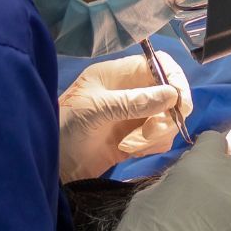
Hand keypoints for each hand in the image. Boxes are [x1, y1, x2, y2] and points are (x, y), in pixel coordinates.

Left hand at [57, 53, 192, 181]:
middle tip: (161, 127)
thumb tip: (172, 95)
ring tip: (134, 145)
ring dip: (159, 132)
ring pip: (166, 117)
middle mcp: (129, 92)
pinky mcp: (134, 140)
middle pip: (168, 92)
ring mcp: (133, 117)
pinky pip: (158, 138)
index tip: (180, 100)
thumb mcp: (97, 109)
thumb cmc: (65, 126)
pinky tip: (131, 151)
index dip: (174, 77)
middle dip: (169, 111)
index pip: (157, 65)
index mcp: (118, 75)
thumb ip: (134, 102)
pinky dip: (152, 145)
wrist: (50, 164)